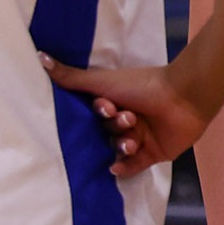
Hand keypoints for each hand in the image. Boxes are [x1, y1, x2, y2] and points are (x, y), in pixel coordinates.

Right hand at [43, 54, 204, 178]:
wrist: (184, 98)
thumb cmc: (144, 86)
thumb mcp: (103, 81)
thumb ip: (71, 77)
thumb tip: (39, 57)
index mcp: (116, 102)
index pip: (96, 114)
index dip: (99, 112)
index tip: (106, 106)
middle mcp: (127, 120)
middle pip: (106, 132)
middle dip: (114, 128)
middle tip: (126, 119)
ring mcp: (141, 138)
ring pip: (119, 149)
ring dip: (122, 145)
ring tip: (133, 138)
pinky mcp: (154, 153)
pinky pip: (133, 167)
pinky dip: (124, 167)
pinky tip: (116, 168)